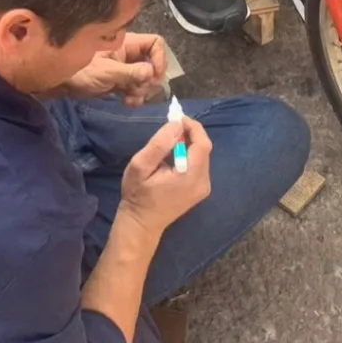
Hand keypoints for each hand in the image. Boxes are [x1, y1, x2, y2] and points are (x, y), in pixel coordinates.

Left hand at [64, 33, 166, 104]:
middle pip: (154, 62)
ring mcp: (125, 67)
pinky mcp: (120, 81)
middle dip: (150, 79)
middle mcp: (129, 54)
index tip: (155, 75)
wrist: (63, 84)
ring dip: (143, 90)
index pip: (155, 43)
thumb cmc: (82, 71)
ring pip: (146, 78)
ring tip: (132, 99)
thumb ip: (130, 72)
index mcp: (127, 43)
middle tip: (141, 90)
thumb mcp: (107, 71)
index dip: (160, 58)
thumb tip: (151, 73)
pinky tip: (127, 103)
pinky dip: (135, 96)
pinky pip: (136, 88)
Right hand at [120, 117, 212, 236]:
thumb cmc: (138, 195)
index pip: (202, 143)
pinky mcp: (200, 190)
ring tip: (168, 145)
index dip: (192, 127)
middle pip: (204, 148)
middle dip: (189, 134)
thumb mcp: (140, 166)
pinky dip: (189, 155)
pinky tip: (172, 158)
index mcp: (190, 176)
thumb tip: (177, 125)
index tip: (177, 119)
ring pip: (202, 155)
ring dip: (188, 144)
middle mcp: (203, 182)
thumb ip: (159, 144)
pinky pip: (199, 164)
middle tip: (170, 129)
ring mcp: (203, 188)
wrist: (141, 224)